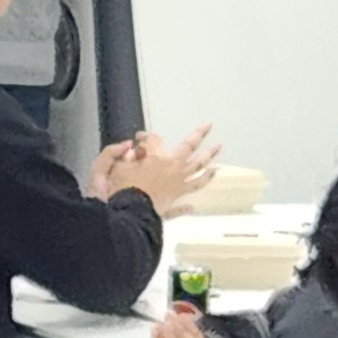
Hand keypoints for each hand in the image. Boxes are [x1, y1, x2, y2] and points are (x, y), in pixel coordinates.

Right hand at [92, 122, 219, 209]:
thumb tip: (135, 149)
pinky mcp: (179, 194)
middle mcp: (173, 166)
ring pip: (199, 167)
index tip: (139, 138)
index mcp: (157, 157)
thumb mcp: (119, 167)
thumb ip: (128, 156)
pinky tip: (210, 177)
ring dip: (209, 157)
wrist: (132, 213)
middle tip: (208, 125)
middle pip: (189, 146)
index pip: (154, 139)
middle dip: (199, 134)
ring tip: (218, 149)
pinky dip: (204, 181)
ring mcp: (179, 181)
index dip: (145, 136)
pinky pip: (195, 187)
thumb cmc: (123, 188)